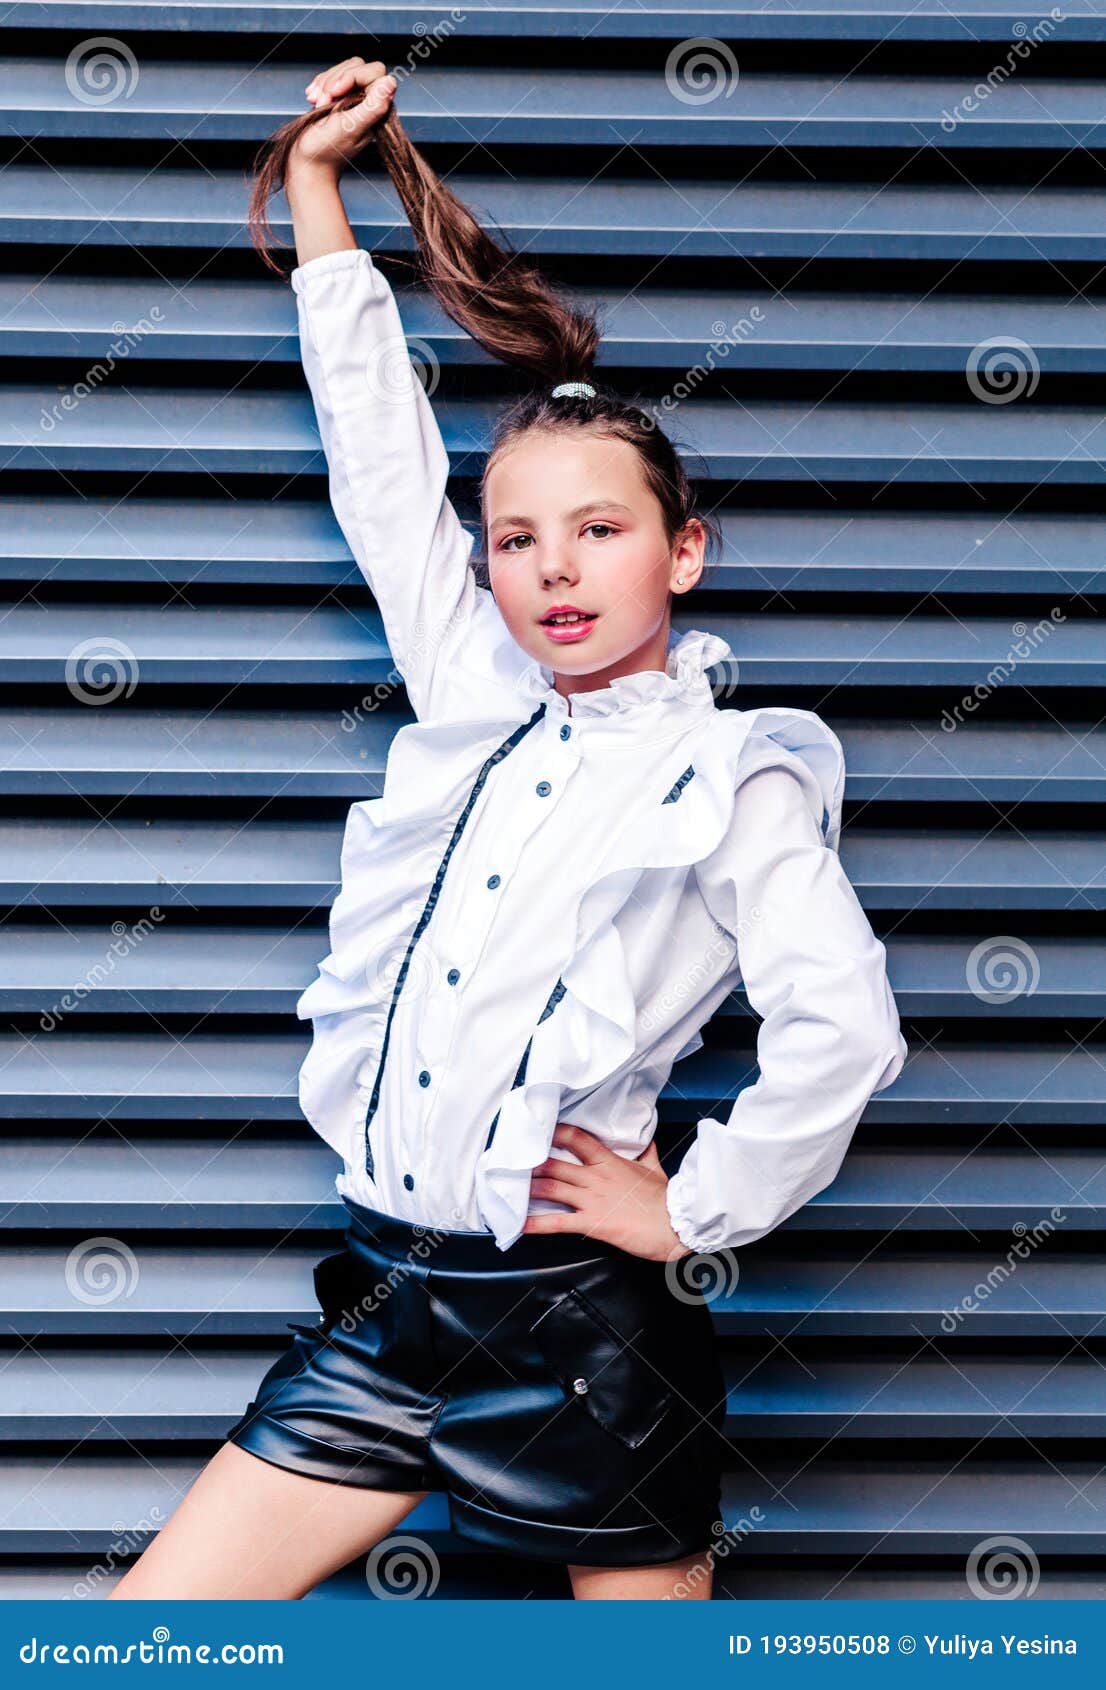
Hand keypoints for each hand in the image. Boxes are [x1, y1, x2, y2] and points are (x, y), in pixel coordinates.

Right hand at [290, 57, 396, 177]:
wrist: (309, 163)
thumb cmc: (328, 150)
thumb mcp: (350, 127)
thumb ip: (372, 107)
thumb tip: (390, 83)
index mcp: (377, 110)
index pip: (374, 72)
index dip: (353, 76)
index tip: (335, 93)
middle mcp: (369, 103)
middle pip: (358, 66)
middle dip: (335, 80)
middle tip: (322, 102)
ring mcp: (353, 99)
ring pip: (344, 68)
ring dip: (325, 83)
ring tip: (316, 104)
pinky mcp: (339, 98)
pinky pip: (331, 76)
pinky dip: (319, 85)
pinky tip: (313, 100)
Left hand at [521, 1122, 692, 1262]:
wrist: (677, 1224)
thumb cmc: (667, 1200)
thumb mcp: (656, 1170)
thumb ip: (646, 1153)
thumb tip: (646, 1140)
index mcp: (610, 1161)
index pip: (577, 1138)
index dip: (555, 1133)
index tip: (539, 1131)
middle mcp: (596, 1177)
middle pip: (554, 1164)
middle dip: (530, 1163)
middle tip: (511, 1162)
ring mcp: (592, 1199)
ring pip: (551, 1189)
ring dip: (527, 1188)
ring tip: (507, 1188)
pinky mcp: (592, 1222)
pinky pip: (557, 1222)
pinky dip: (535, 1223)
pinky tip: (519, 1225)